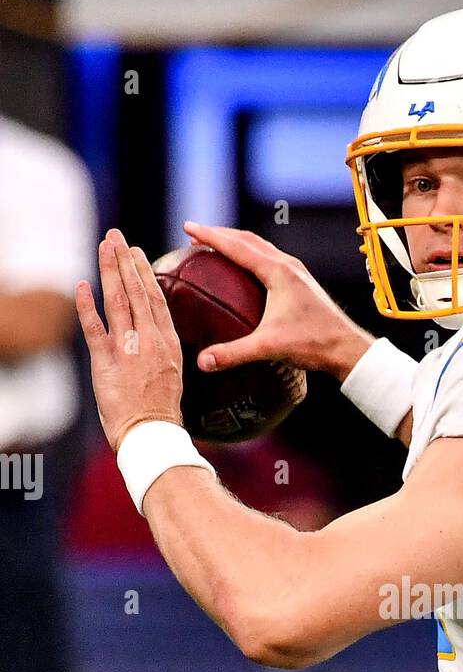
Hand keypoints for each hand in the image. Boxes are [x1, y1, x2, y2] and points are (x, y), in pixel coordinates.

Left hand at [76, 229, 182, 452]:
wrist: (153, 435)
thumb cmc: (161, 411)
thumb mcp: (172, 373)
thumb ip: (161, 348)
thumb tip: (154, 332)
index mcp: (168, 343)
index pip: (155, 299)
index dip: (144, 273)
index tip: (136, 252)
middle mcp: (151, 341)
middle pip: (137, 292)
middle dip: (126, 260)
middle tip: (116, 236)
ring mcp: (129, 350)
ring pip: (118, 301)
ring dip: (110, 270)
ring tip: (105, 246)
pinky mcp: (107, 363)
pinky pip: (94, 328)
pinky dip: (86, 306)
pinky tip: (81, 285)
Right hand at [183, 221, 373, 380]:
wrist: (347, 349)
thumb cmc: (313, 344)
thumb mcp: (269, 347)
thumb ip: (234, 353)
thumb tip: (203, 362)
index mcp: (278, 272)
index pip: (236, 246)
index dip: (209, 235)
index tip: (187, 227)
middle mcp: (288, 265)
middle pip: (248, 240)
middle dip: (220, 234)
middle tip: (195, 234)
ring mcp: (297, 273)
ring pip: (261, 248)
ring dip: (237, 243)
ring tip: (217, 247)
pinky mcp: (302, 283)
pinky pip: (271, 260)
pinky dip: (252, 256)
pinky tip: (246, 271)